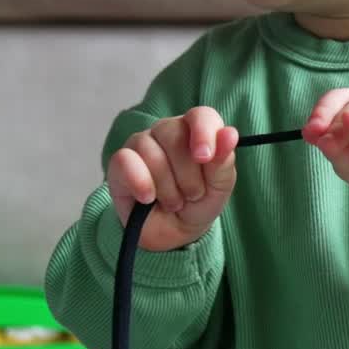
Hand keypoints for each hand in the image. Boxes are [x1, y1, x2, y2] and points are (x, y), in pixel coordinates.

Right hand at [106, 107, 238, 250]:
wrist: (175, 232)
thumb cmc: (199, 202)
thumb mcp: (219, 187)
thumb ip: (223, 161)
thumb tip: (230, 134)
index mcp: (195, 131)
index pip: (200, 116)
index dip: (203, 133)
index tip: (204, 157)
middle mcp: (167, 131)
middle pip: (174, 134)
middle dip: (187, 174)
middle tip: (193, 194)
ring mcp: (141, 144)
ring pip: (150, 152)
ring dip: (168, 188)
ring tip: (174, 202)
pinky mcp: (119, 163)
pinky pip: (125, 161)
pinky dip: (141, 184)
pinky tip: (148, 198)